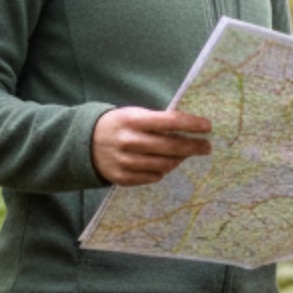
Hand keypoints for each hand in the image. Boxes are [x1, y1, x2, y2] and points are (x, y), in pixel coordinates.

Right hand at [92, 107, 212, 184]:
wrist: (84, 143)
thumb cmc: (119, 126)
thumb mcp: (134, 115)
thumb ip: (158, 121)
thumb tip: (190, 129)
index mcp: (133, 120)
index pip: (170, 121)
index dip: (192, 124)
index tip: (208, 126)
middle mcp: (130, 141)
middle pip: (172, 146)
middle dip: (194, 146)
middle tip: (206, 147)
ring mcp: (126, 162)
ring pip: (166, 164)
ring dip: (179, 160)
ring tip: (183, 155)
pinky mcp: (123, 178)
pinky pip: (154, 177)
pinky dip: (162, 170)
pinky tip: (163, 164)